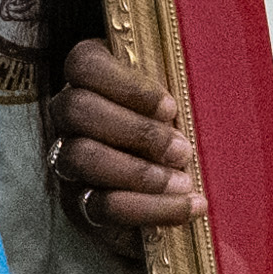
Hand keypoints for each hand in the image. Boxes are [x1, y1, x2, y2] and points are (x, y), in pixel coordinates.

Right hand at [49, 36, 200, 232]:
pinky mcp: (78, 203)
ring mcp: (67, 161)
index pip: (84, 64)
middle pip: (76, 108)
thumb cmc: (179, 133)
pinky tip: (186, 206)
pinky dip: (150, 208)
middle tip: (182, 150)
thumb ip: (179, 93)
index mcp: (92, 80)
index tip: (171, 108)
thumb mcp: (180, 107)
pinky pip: (101, 206)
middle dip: (136, 130)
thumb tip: (206, 93)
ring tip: (184, 182)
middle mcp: (69, 118)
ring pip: (80, 156)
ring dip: (139, 172)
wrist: (175, 190)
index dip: (126, 85)